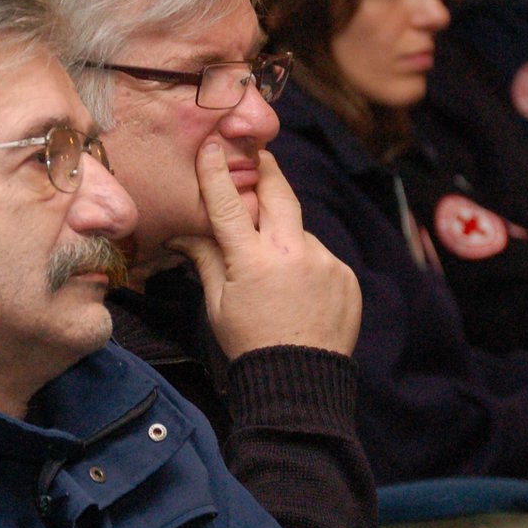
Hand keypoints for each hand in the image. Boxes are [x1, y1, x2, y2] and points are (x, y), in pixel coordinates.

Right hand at [165, 144, 361, 359]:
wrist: (300, 381)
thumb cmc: (250, 344)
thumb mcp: (218, 304)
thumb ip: (206, 260)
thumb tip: (182, 235)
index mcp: (252, 261)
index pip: (229, 204)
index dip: (217, 172)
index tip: (213, 146)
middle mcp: (292, 253)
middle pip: (278, 193)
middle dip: (267, 171)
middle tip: (259, 157)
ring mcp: (323, 262)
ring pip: (299, 230)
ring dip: (285, 236)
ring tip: (276, 273)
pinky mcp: (344, 274)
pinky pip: (320, 255)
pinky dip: (307, 263)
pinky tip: (298, 292)